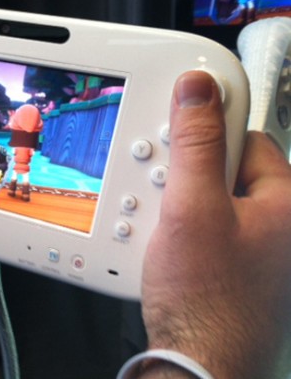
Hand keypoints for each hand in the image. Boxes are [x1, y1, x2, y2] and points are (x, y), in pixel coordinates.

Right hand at [141, 71, 290, 377]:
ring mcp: (258, 248)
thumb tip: (198, 90)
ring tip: (164, 226)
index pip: (246, 137)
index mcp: (285, 203)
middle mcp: (279, 225)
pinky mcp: (235, 265)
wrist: (197, 362)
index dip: (206, 132)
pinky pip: (207, 227)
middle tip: (166, 194)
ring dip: (182, 202)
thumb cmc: (206, 298)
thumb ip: (196, 144)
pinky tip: (169, 244)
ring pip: (212, 199)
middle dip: (188, 174)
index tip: (176, 126)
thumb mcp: (193, 207)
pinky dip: (185, 227)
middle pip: (226, 169)